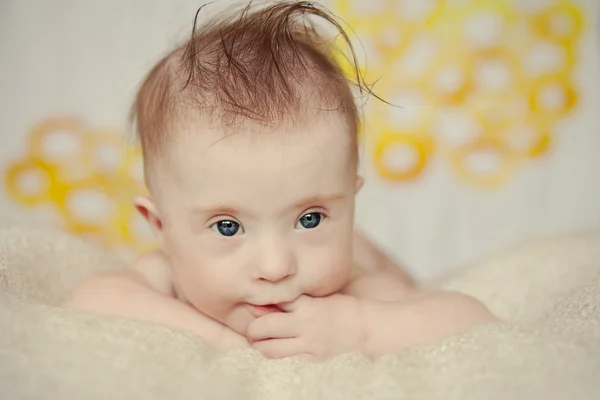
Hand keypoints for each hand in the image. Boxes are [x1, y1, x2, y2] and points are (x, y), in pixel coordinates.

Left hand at [246, 294, 363, 359]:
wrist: (366, 328)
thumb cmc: (341, 308)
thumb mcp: (317, 297)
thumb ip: (293, 301)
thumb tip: (263, 303)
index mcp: (306, 306)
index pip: (272, 306)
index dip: (257, 309)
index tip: (251, 309)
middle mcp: (305, 326)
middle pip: (264, 329)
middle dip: (253, 330)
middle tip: (253, 330)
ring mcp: (309, 347)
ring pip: (271, 351)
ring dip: (261, 347)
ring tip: (262, 343)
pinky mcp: (313, 361)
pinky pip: (286, 362)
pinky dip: (277, 357)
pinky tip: (278, 352)